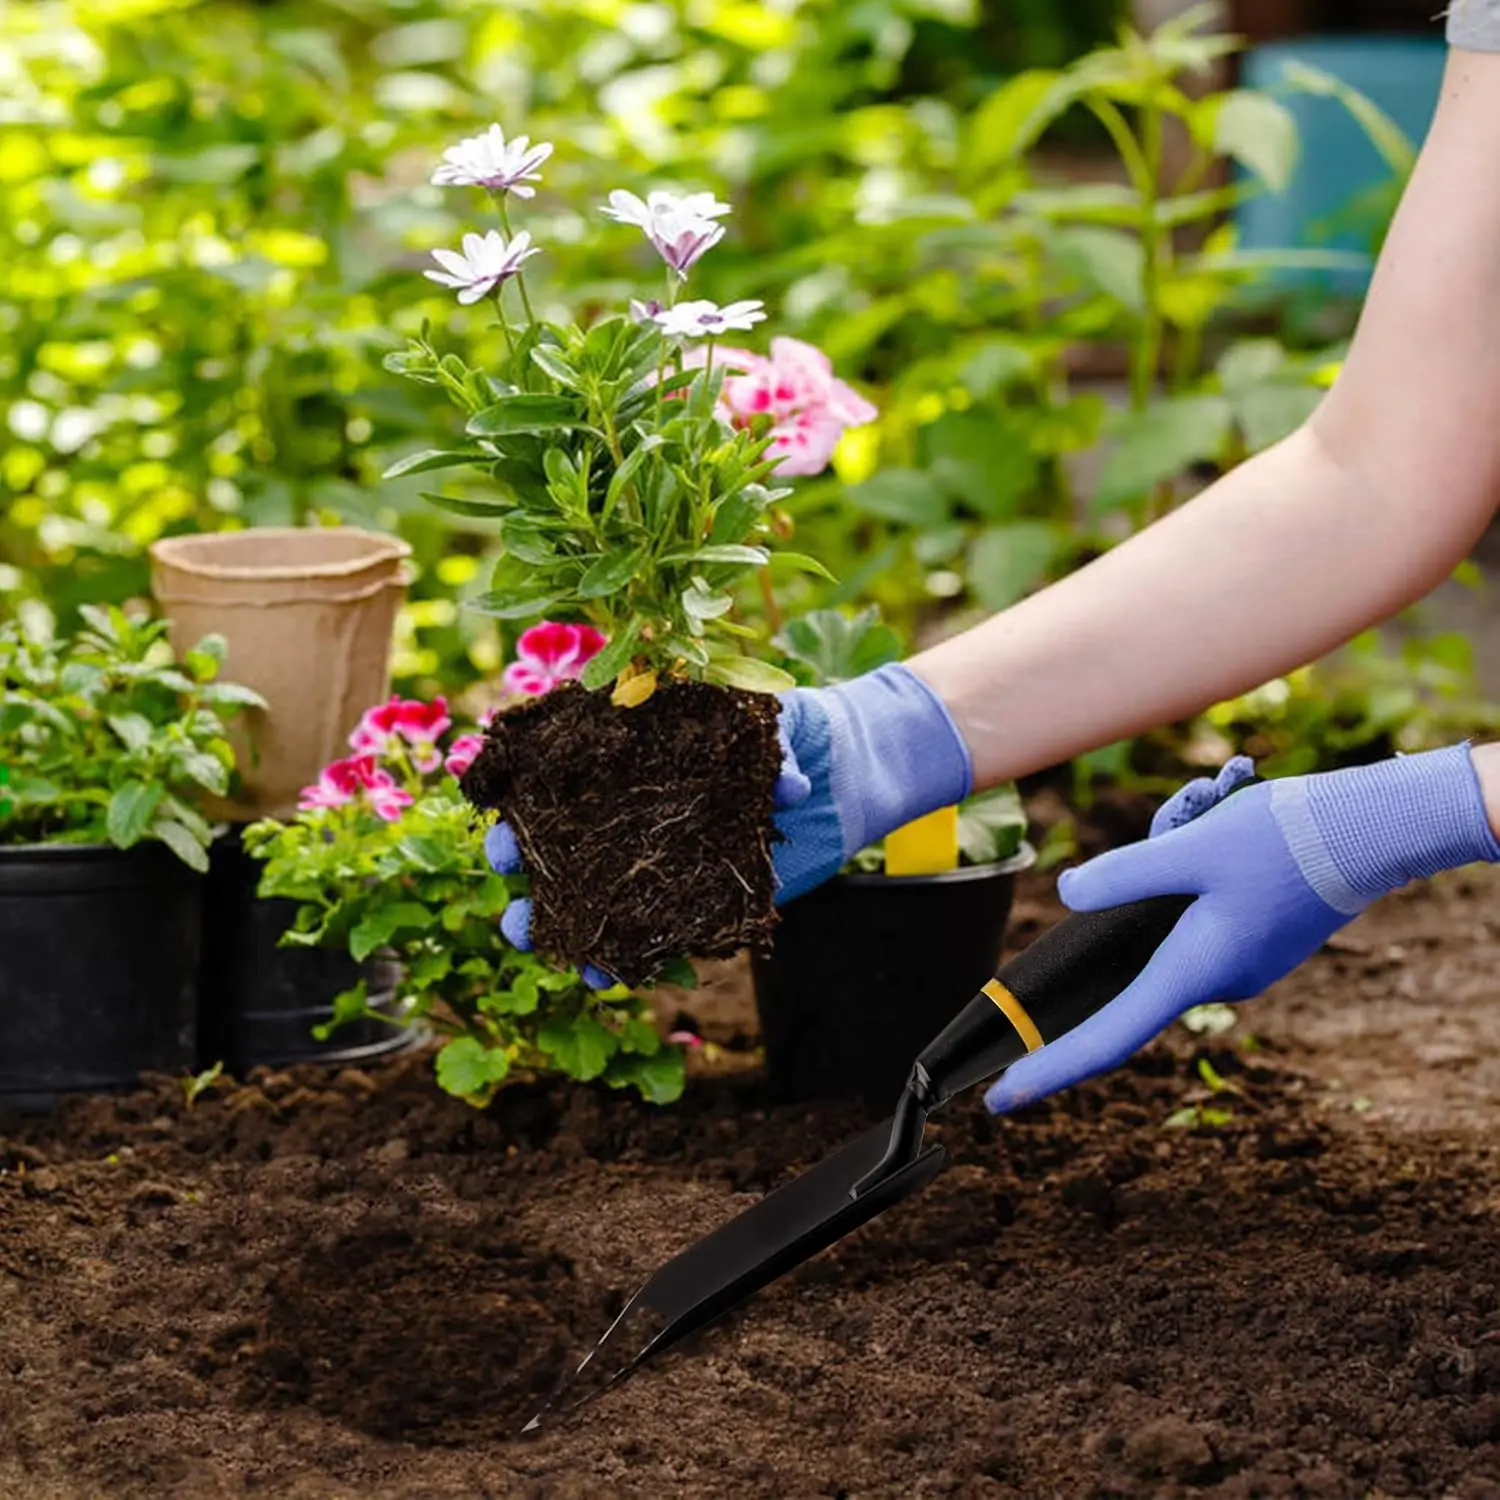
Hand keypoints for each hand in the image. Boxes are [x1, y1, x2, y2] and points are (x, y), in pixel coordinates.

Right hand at [484, 662, 972, 978]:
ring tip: (554, 955)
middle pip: (562, 848)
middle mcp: (633, 811)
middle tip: (515, 909)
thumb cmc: (791, 731)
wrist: (841, 775)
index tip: (503, 831)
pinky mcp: (697, 899)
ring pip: (597, 901)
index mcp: (631, 757)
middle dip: (531, 883)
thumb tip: (791, 787)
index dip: (521, 807)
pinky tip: (612, 973)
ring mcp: (661, 860)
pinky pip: (654, 933)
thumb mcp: (779, 722)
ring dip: (569, 932)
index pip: (557, 780)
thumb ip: (776, 746)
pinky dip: (631, 956)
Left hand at [983, 744, 1499, 1114]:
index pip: (1107, 1037)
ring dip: (1167, 863)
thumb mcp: (1190, 846)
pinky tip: (1218, 818)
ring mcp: (1240, 963)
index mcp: (1193, 971)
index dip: (1051, 1068)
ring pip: (1165, 926)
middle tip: (1164, 835)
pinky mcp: (1255, 940)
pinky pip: (1197, 914)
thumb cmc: (1284, 839)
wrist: (1372, 830)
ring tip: (1204, 808)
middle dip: (1127, 899)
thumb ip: (1123, 875)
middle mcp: (1215, 979)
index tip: (1004, 1099)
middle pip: (1134, 962)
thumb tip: (1069, 895)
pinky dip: (1193, 869)